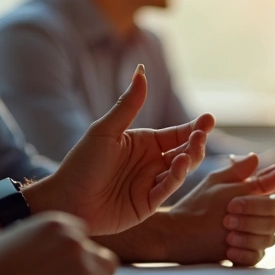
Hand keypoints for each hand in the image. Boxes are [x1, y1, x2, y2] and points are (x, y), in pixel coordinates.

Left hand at [28, 65, 214, 235]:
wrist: (66, 199)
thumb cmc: (81, 163)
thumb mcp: (106, 130)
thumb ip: (128, 104)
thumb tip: (141, 70)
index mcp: (143, 143)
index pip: (176, 133)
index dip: (194, 127)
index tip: (208, 119)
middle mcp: (151, 163)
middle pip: (184, 151)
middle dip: (196, 142)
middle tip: (201, 133)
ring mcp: (151, 184)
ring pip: (180, 170)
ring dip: (190, 158)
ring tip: (193, 145)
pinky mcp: (149, 204)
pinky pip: (167, 189)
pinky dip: (176, 177)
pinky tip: (178, 163)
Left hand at [160, 153, 274, 265]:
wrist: (178, 231)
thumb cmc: (198, 204)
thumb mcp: (218, 183)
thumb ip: (246, 174)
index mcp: (258, 199)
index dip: (261, 205)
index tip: (232, 204)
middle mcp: (261, 218)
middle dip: (252, 222)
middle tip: (227, 221)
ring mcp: (255, 238)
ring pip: (269, 240)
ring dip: (248, 238)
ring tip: (227, 236)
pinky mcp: (246, 256)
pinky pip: (257, 258)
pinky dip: (244, 255)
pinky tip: (229, 251)